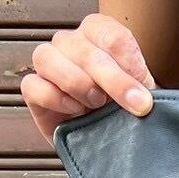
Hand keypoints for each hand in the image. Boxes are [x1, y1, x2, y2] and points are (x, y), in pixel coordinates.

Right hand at [20, 13, 156, 143]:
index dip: (129, 61)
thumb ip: (142, 89)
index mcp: (98, 35)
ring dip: (77, 83)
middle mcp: (71, 44)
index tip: (146, 91)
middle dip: (113, 80)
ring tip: (97, 104)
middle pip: (84, 49)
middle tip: (136, 106)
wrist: (107, 143)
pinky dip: (54, 98)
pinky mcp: (34, 92)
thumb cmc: (123, 113)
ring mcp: (49, 65)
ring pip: (47, 57)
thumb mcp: (140, 97)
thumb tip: (144, 95)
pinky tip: (75, 110)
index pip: (109, 34)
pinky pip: (33, 86)